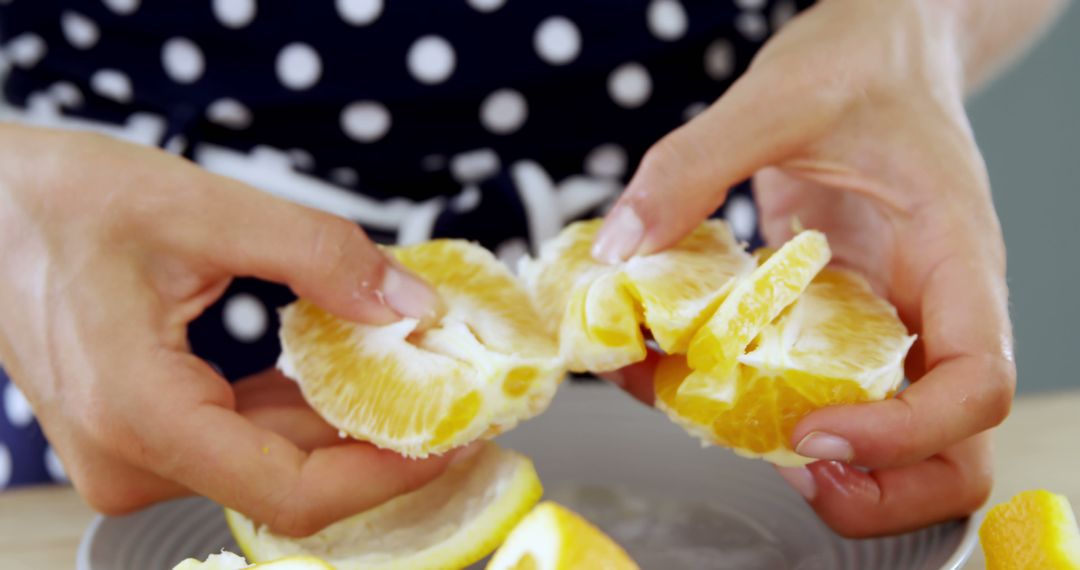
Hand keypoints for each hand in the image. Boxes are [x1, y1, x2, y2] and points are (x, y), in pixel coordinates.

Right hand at [0, 124, 459, 536]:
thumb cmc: (60, 203)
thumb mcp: (203, 208)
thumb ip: (318, 255)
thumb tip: (411, 304)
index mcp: (140, 416)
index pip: (294, 491)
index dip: (389, 474)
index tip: (456, 438)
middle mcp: (132, 459)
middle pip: (291, 482)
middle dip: (382, 442)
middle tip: (457, 398)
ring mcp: (134, 454)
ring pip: (272, 461)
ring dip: (348, 423)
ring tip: (421, 376)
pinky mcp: (144, 434)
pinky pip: (244, 437)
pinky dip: (304, 408)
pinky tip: (353, 368)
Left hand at [593, 0, 1013, 536]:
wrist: (879, 50)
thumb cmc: (860, 66)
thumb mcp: (779, 97)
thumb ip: (695, 164)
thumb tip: (621, 250)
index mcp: (952, 256)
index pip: (976, 382)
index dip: (905, 433)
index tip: (814, 433)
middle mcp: (932, 305)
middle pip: (954, 447)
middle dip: (882, 487)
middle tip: (792, 469)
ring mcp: (891, 318)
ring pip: (894, 434)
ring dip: (825, 464)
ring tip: (736, 437)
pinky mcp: (843, 315)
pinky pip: (820, 383)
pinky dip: (763, 401)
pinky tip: (694, 383)